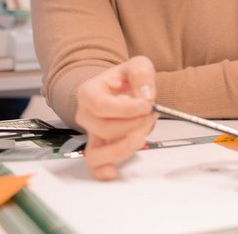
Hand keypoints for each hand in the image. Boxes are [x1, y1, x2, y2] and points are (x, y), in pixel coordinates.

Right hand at [75, 55, 156, 179]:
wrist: (120, 88)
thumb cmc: (125, 78)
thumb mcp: (137, 65)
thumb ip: (141, 75)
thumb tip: (146, 96)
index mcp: (90, 92)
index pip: (102, 106)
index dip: (126, 109)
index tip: (147, 105)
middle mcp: (86, 115)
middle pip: (105, 128)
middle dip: (133, 125)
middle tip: (152, 114)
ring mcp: (91, 133)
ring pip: (98, 150)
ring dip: (124, 147)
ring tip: (142, 136)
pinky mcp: (100, 147)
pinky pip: (95, 164)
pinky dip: (103, 170)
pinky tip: (114, 172)